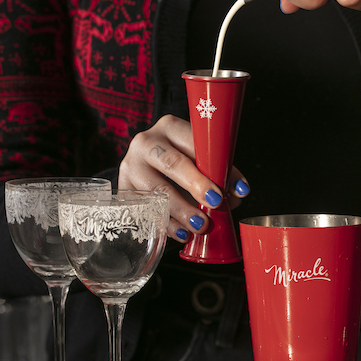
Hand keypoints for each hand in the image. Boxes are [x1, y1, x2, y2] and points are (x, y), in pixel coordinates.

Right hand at [118, 115, 249, 242]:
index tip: (225, 189)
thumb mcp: (199, 157)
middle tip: (214, 204)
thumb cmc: (181, 160)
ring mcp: (130, 165)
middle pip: (171, 163)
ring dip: (181, 211)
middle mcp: (146, 142)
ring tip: (200, 226)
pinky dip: (166, 224)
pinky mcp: (123, 189)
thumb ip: (219, 172)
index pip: (192, 144)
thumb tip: (237, 194)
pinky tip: (181, 233)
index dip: (210, 167)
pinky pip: (144, 210)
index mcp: (170, 127)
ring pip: (156, 190)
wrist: (146, 164)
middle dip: (195, 186)